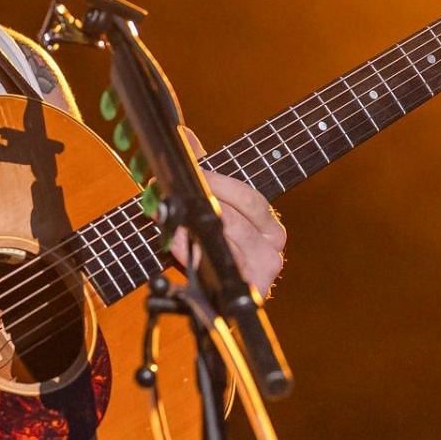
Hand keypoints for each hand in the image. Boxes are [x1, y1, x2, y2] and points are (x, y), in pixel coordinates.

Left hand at [168, 130, 286, 295]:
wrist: (214, 303)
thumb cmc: (212, 251)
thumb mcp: (211, 207)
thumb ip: (203, 173)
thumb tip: (185, 136)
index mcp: (270, 225)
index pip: (249, 197)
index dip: (217, 183)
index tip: (191, 172)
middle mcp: (273, 247)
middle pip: (236, 217)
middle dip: (201, 202)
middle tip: (171, 191)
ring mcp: (262, 272)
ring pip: (223, 240)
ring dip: (189, 226)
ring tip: (167, 217)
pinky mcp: (245, 292)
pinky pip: (214, 265)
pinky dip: (190, 251)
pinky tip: (175, 242)